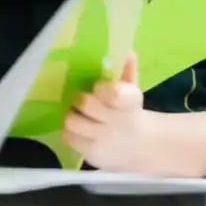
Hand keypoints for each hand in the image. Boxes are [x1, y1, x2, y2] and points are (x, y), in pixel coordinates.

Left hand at [62, 53, 156, 172]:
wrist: (137, 145)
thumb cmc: (127, 111)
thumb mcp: (129, 90)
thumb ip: (126, 70)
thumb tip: (126, 51)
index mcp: (130, 102)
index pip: (114, 93)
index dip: (103, 88)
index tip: (98, 86)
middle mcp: (119, 123)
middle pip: (86, 104)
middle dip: (81, 99)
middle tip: (81, 98)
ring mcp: (105, 140)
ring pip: (72, 121)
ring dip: (72, 114)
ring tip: (78, 114)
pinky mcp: (93, 155)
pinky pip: (69, 137)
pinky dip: (70, 131)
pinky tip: (79, 129)